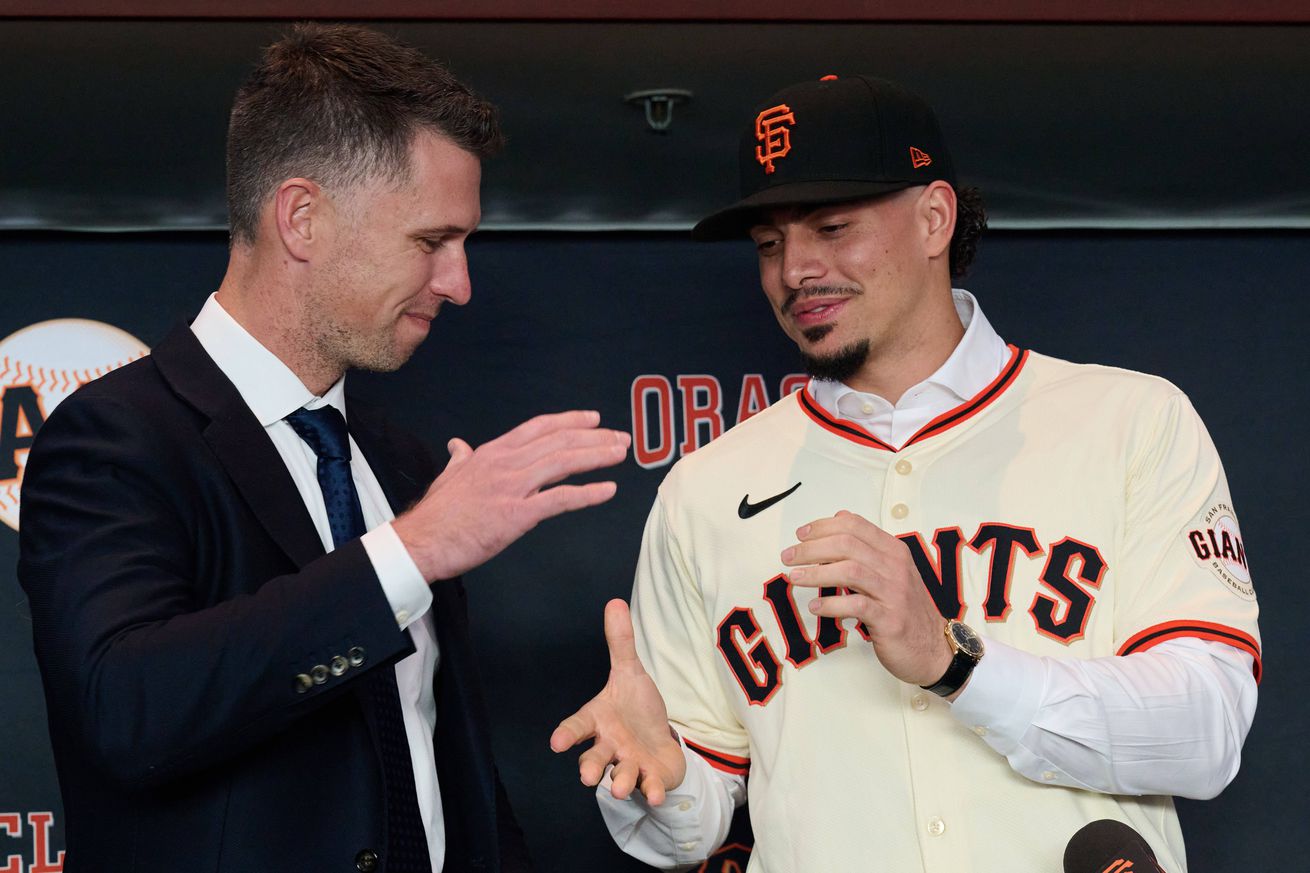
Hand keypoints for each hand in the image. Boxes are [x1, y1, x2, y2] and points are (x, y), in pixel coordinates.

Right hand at [393, 410, 628, 580]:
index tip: (594, 419)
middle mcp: (505, 464)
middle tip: (621, 438)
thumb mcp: (449, 476)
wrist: (422, 541)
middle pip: (559, 441)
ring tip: (621, 454)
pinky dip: (588, 493)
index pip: (539, 428)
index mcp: (492, 453)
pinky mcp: (516, 515)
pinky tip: (608, 490)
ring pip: (564, 463)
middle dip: (595, 437)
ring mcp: (512, 488)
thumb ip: (460, 459)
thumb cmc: (435, 514)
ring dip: (597, 456)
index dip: (570, 421)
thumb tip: (458, 445)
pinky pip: (560, 499)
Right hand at [550, 599, 686, 804]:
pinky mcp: (649, 777)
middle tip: (586, 776)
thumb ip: (621, 643)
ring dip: (619, 781)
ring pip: (619, 776)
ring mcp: (628, 764)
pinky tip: (655, 793)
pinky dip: (651, 791)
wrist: (659, 740)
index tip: (556, 743)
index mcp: (599, 720)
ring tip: (618, 786)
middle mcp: (609, 746)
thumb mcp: (630, 673)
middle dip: (590, 766)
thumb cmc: (636, 708)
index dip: (567, 734)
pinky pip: (648, 786)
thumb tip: (614, 602)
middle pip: (594, 758)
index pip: (578, 726)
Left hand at [782, 510, 951, 686]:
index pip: (854, 525)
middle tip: (788, 556)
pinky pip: (855, 605)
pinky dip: (831, 604)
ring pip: (849, 571)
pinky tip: (815, 606)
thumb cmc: (905, 610)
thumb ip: (867, 550)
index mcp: (894, 551)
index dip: (823, 526)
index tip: (800, 535)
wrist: (934, 649)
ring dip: (816, 573)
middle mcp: (896, 567)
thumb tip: (837, 522)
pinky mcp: (890, 619)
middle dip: (811, 548)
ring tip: (794, 577)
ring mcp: (894, 593)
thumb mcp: (891, 573)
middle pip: (846, 544)